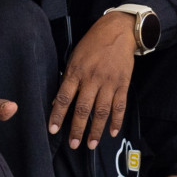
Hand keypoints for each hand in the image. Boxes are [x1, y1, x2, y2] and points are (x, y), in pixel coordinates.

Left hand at [49, 11, 135, 149]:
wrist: (117, 32)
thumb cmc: (92, 44)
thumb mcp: (74, 57)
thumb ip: (67, 79)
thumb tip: (56, 101)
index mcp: (76, 71)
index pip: (64, 97)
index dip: (58, 114)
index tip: (53, 129)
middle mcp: (92, 79)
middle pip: (83, 108)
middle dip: (77, 128)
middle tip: (73, 144)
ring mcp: (109, 82)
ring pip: (102, 111)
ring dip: (96, 130)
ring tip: (91, 144)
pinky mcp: (122, 84)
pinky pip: (120, 106)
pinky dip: (117, 120)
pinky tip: (113, 132)